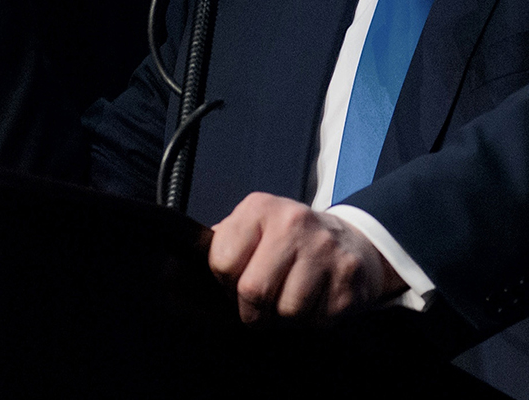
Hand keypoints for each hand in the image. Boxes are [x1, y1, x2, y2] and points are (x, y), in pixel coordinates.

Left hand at [208, 192, 405, 323]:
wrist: (353, 243)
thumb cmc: (289, 241)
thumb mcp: (254, 228)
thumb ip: (222, 245)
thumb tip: (175, 275)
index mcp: (259, 209)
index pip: (222, 261)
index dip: (225, 282)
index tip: (237, 281)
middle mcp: (293, 223)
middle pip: (253, 291)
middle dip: (252, 310)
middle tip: (260, 305)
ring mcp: (325, 250)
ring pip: (286, 311)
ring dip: (283, 317)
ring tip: (290, 299)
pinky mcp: (348, 278)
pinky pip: (316, 320)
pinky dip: (311, 320)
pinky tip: (315, 300)